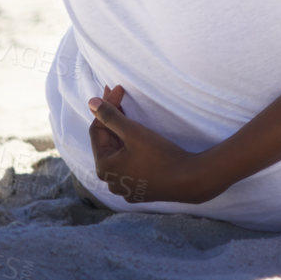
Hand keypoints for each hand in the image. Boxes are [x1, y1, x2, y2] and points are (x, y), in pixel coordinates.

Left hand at [86, 85, 215, 203]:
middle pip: (107, 143)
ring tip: (130, 117)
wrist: (189, 180)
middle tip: (122, 98)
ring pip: (119, 155)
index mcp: (104, 167)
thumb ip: (110, 116)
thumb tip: (91, 102)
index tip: (119, 89)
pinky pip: (130, 166)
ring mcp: (126, 188)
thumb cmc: (160, 156)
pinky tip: (141, 141)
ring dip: (122, 135)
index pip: (97, 130)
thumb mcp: (133, 132)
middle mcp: (111, 181)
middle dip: (114, 120)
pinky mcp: (141, 190)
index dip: (106, 107)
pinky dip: (131, 151)